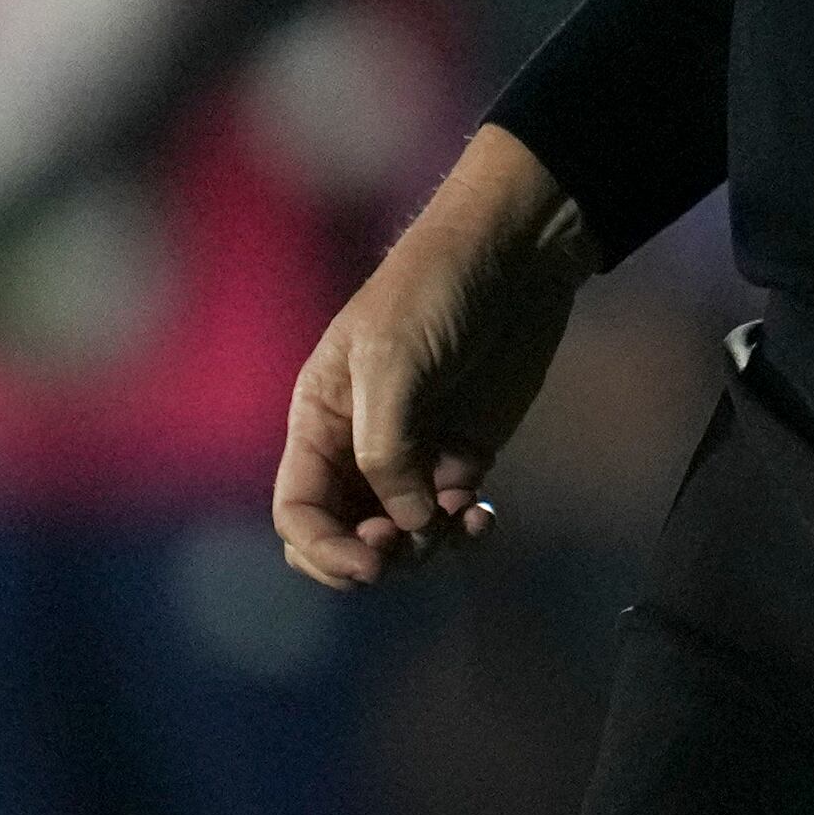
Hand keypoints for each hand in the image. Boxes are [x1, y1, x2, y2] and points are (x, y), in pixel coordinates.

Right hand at [272, 124, 594, 588]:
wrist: (515, 251)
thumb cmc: (435, 289)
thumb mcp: (390, 362)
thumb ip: (385, 450)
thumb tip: (407, 525)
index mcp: (319, 420)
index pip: (298, 512)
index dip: (324, 550)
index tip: (370, 562)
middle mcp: (359, 445)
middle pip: (344, 536)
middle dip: (373, 558)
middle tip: (411, 545)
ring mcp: (415, 451)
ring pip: (402, 537)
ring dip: (427, 548)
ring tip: (462, 518)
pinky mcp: (464, 452)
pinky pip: (451, 519)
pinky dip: (463, 532)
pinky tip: (484, 517)